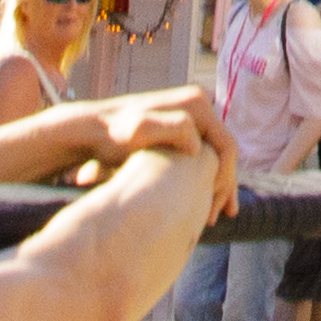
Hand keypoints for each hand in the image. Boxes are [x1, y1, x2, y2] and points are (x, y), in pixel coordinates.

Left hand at [89, 89, 232, 219]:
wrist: (92, 131)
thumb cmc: (114, 135)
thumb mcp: (141, 129)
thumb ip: (174, 129)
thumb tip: (197, 145)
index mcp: (197, 104)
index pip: (227, 148)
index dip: (226, 180)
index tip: (215, 207)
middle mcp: (198, 105)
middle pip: (224, 153)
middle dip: (224, 186)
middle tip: (220, 216)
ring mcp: (190, 116)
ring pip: (214, 156)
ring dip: (217, 185)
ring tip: (213, 215)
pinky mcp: (180, 128)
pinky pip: (201, 156)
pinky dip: (204, 178)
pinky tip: (201, 200)